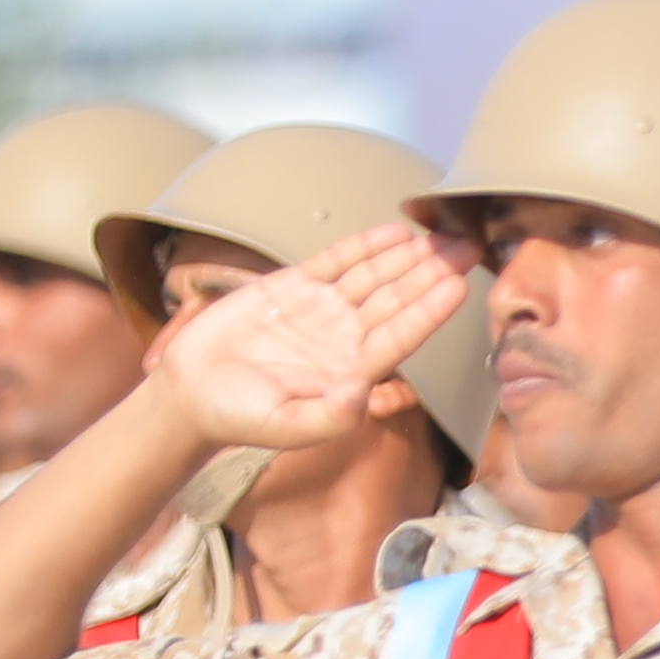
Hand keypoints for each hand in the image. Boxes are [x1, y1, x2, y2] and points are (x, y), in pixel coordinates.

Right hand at [158, 221, 473, 451]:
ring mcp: (321, 310)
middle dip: (433, 272)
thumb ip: (328, 415)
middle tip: (468, 246)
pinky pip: (336, 261)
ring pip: (373, 277)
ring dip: (408, 256)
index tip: (460, 284)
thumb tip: (360, 394)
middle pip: (398, 299)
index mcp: (353, 370)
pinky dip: (364, 246)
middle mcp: (344, 337)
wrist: (191, 395)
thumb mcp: (286, 425)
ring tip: (442, 234)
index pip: (402, 335)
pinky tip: (394, 233)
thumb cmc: (239, 417)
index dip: (430, 309)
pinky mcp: (291, 288)